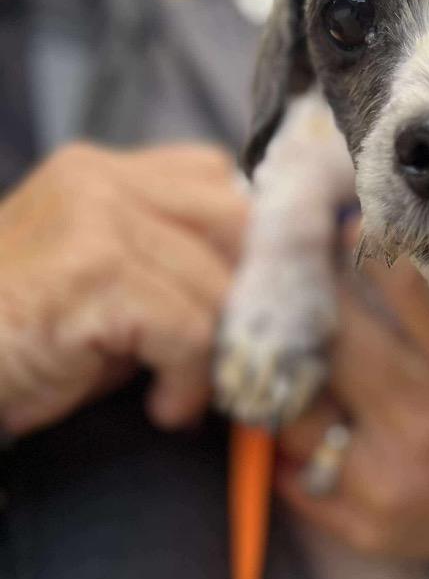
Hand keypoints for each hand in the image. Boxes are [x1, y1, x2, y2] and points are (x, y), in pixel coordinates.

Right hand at [0, 143, 247, 434]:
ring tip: (185, 392)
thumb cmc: (20, 339)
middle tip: (228, 349)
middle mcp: (100, 181)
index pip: (216, 177)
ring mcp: (94, 220)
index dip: (241, 245)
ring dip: (217, 353)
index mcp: (104, 172)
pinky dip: (190, 379)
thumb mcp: (103, 282)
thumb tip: (255, 293)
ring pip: (216, 284)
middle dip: (244, 293)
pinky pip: (189, 328)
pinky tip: (164, 406)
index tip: (239, 304)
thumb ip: (169, 262)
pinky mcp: (92, 273)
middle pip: (235, 220)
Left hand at [278, 251, 428, 572]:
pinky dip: (293, 431)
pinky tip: (309, 406)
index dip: (373, 242)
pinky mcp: (365, 525)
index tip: (354, 224)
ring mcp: (391, 481)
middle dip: (315, 290)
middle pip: (334, 333)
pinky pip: (294, 464)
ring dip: (293, 362)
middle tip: (306, 268)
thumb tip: (407, 213)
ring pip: (295, 400)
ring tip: (297, 336)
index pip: (409, 282)